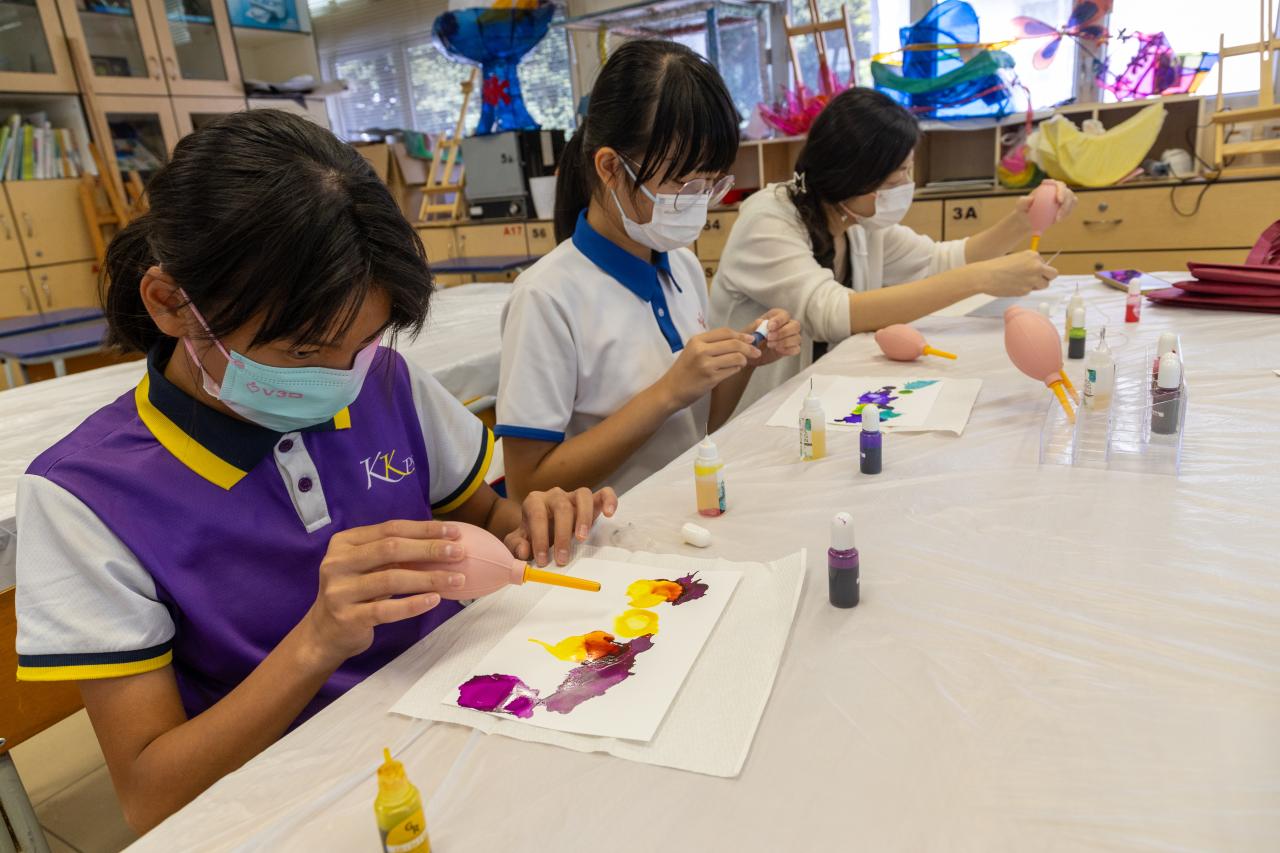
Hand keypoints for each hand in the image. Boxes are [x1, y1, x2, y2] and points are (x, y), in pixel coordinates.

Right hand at [301, 520, 465, 664]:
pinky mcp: (348, 617)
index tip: (454, 532)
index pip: (390, 529)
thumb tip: (442, 539)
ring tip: (456, 579)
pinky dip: (413, 604)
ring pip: (392, 579)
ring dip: (429, 578)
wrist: (324, 634)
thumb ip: (392, 552)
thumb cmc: (355, 593)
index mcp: (344, 542)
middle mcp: (338, 563)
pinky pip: (386, 609)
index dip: (424, 529)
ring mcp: (340, 591)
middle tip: (459, 553)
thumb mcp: (366, 566)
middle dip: (429, 549)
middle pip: (392, 549)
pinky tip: (434, 600)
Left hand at [504, 487, 618, 566]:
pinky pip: (604, 493)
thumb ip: (516, 546)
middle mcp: (554, 494)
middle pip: (561, 507)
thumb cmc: (532, 535)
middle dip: (562, 535)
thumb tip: (524, 551)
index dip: (539, 538)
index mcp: (534, 501)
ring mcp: (574, 496)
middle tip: (562, 559)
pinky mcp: (592, 500)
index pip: (537, 515)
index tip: (542, 560)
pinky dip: (609, 500)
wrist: (544, 528)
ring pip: (583, 495)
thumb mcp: (518, 542)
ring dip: (584, 517)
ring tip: (582, 539)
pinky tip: (609, 514)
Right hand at [659, 327, 758, 408]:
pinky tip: (733, 370)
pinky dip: (737, 369)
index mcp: (697, 340)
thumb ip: (713, 344)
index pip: (725, 332)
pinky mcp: (711, 378)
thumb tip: (739, 339)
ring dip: (743, 360)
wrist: (671, 390)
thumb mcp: (693, 350)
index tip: (751, 339)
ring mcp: (706, 364)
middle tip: (756, 352)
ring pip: (736, 357)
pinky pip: (732, 370)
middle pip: (734, 343)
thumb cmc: (684, 371)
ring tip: (741, 363)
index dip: (741, 335)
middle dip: (749, 347)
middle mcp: (701, 350)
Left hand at [744, 308, 801, 366]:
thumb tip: (761, 322)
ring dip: (784, 342)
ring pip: (797, 338)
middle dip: (783, 332)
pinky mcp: (791, 348)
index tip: (769, 327)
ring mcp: (791, 336)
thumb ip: (756, 325)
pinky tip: (777, 350)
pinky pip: (796, 349)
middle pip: (795, 325)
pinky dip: (788, 350)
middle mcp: (787, 324)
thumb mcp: (750, 330)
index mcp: (777, 316)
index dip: (779, 321)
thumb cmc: (751, 337)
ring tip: (770, 345)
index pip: (785, 315)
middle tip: (769, 338)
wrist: (751, 351)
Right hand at [974, 250, 1056, 296]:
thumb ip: (1030, 264)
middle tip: (1036, 280)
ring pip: (1044, 285)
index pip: (1046, 264)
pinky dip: (1024, 290)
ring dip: (1036, 285)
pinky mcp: (1026, 290)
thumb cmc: (997, 266)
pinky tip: (1013, 286)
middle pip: (1053, 274)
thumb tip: (1040, 274)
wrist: (985, 276)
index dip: (1039, 269)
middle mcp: (1036, 266)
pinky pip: (1031, 291)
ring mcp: (1032, 279)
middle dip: (1046, 278)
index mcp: (1033, 255)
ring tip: (1022, 283)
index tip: (1029, 271)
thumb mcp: (1017, 258)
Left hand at [1014, 179, 1077, 223]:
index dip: (1061, 191)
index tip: (1059, 201)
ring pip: (1071, 200)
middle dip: (1066, 203)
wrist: (1027, 219)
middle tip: (1059, 215)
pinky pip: (1070, 208)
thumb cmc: (1023, 211)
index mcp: (1048, 185)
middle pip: (1067, 192)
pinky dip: (1066, 213)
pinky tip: (1058, 220)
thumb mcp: (1020, 206)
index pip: (1058, 185)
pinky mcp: (1065, 206)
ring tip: (1057, 220)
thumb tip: (1032, 198)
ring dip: (1067, 210)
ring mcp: (1062, 197)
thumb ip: (1023, 202)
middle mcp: (1057, 189)